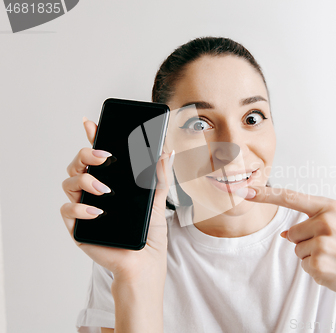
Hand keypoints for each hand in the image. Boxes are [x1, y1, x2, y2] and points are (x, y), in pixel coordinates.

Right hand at [60, 117, 174, 283]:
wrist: (144, 261)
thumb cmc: (149, 231)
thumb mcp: (157, 200)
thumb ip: (160, 175)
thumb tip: (168, 151)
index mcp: (111, 181)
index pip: (97, 155)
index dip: (91, 137)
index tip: (91, 123)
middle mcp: (94, 191)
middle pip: (78, 164)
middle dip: (86, 154)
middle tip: (103, 156)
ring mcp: (84, 207)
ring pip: (68, 182)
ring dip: (84, 181)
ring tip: (104, 190)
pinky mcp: (78, 226)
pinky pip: (67, 210)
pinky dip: (79, 208)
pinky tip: (96, 211)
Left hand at [240, 186, 335, 314]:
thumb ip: (314, 222)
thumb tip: (285, 233)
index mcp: (331, 208)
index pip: (291, 197)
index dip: (266, 195)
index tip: (245, 191)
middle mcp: (327, 221)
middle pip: (293, 232)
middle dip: (306, 242)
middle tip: (332, 249)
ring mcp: (323, 242)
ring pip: (297, 249)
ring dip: (311, 257)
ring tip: (334, 258)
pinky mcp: (319, 262)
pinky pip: (303, 265)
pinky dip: (314, 270)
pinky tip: (333, 269)